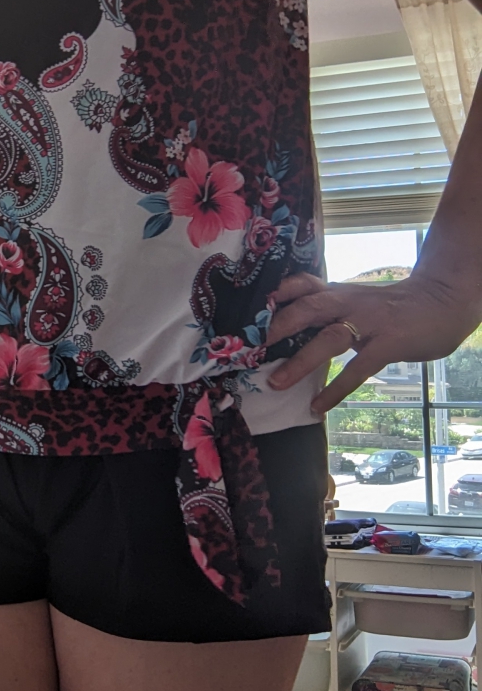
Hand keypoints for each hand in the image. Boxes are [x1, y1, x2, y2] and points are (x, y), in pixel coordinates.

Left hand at [264, 271, 481, 414]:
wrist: (442, 301)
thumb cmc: (392, 307)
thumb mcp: (356, 300)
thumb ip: (328, 310)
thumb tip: (290, 328)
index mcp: (339, 292)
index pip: (302, 284)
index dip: (275, 294)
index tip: (248, 309)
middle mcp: (349, 302)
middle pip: (308, 307)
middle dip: (277, 326)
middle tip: (249, 347)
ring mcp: (370, 322)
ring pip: (329, 338)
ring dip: (299, 362)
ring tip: (275, 383)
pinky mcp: (389, 343)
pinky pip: (358, 368)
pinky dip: (336, 389)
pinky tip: (318, 407)